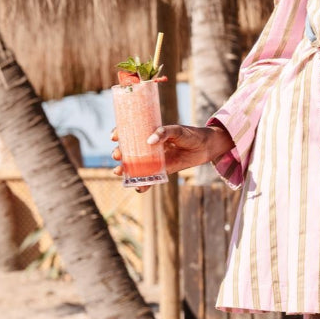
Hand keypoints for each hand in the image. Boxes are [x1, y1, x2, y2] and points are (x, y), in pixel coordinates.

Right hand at [111, 124, 233, 191]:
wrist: (205, 148)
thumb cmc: (190, 135)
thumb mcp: (178, 130)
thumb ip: (165, 132)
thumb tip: (151, 139)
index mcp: (150, 133)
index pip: (131, 133)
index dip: (120, 134)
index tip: (114, 136)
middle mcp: (149, 147)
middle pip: (128, 151)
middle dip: (119, 153)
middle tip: (117, 155)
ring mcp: (154, 160)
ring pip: (135, 166)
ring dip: (125, 170)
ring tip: (119, 172)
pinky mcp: (161, 171)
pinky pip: (148, 179)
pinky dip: (142, 185)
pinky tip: (138, 188)